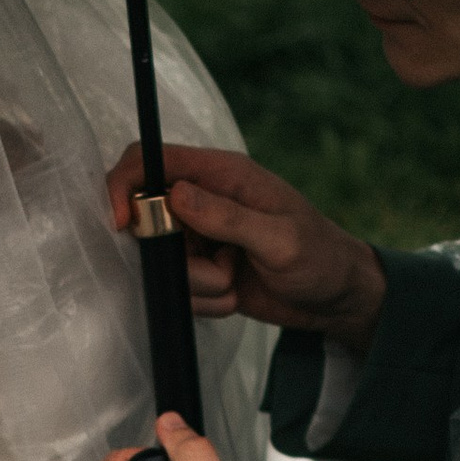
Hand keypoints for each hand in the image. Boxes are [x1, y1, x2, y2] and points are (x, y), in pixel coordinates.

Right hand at [105, 141, 384, 346]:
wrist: (337, 299)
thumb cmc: (321, 258)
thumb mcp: (280, 239)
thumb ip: (226, 216)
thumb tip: (174, 194)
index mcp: (223, 175)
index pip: (151, 160)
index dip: (125, 185)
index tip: (122, 225)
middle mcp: (204, 200)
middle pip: (148, 220)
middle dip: (175, 256)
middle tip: (220, 267)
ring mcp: (199, 237)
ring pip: (162, 262)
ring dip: (198, 284)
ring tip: (236, 281)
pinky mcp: (199, 270)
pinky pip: (177, 288)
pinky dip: (204, 300)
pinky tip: (235, 296)